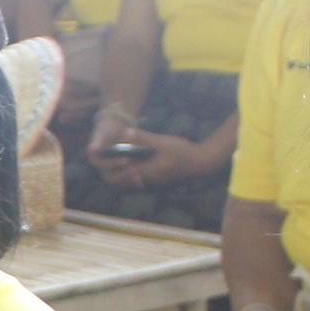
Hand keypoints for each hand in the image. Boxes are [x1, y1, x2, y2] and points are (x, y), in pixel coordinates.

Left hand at [94, 128, 210, 188]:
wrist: (200, 162)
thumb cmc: (182, 152)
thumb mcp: (162, 142)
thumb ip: (144, 138)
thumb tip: (126, 131)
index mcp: (147, 170)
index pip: (124, 170)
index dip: (115, 163)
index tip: (109, 152)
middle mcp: (149, 178)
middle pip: (126, 177)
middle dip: (117, 168)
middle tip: (111, 156)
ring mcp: (155, 179)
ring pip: (134, 178)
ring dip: (126, 169)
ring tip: (120, 156)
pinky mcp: (159, 177)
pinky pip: (142, 176)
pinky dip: (135, 169)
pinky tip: (135, 159)